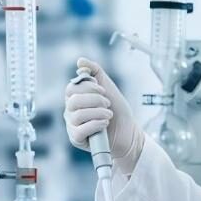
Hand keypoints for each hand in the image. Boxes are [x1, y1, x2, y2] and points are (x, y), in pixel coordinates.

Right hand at [64, 57, 142, 174]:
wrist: (129, 131)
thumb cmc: (117, 110)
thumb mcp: (108, 87)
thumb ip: (95, 72)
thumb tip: (80, 61)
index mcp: (75, 98)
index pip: (72, 88)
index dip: (89, 88)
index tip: (103, 91)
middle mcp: (71, 111)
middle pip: (73, 101)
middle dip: (95, 100)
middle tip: (108, 104)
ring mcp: (72, 126)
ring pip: (77, 115)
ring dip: (98, 113)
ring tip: (109, 115)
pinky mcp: (77, 139)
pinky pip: (80, 131)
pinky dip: (95, 125)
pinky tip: (105, 124)